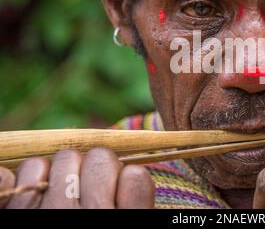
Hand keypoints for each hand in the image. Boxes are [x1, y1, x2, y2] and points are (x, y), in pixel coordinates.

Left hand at [0, 148, 154, 208]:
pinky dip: (35, 177)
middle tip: (91, 188)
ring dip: (65, 170)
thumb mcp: (127, 226)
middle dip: (98, 168)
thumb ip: (134, 203)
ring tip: (64, 193)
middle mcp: (90, 215)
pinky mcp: (16, 211)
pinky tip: (40, 196)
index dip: (128, 179)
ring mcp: (50, 211)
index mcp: (122, 222)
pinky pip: (31, 169)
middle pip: (101, 157)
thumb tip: (132, 172)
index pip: (135, 175)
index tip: (120, 191)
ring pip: (66, 157)